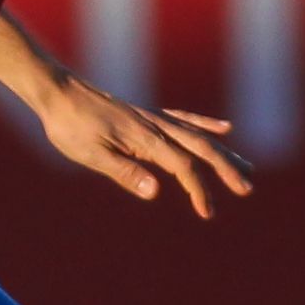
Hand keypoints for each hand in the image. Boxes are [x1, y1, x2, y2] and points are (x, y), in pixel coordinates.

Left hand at [33, 81, 252, 218]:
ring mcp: (153, 118)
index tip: (208, 212)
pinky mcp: (146, 115)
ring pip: (198, 135)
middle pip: (201, 148)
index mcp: (145, 139)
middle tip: (248, 189)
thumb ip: (125, 172)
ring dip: (224, 152)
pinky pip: (184, 120)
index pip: (183, 167)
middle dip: (226, 169)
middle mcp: (155, 126)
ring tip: (247, 166)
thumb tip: (157, 191)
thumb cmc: (70, 127)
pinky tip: (224, 128)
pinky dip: (206, 125)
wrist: (57, 92)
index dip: (199, 190)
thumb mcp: (91, 155)